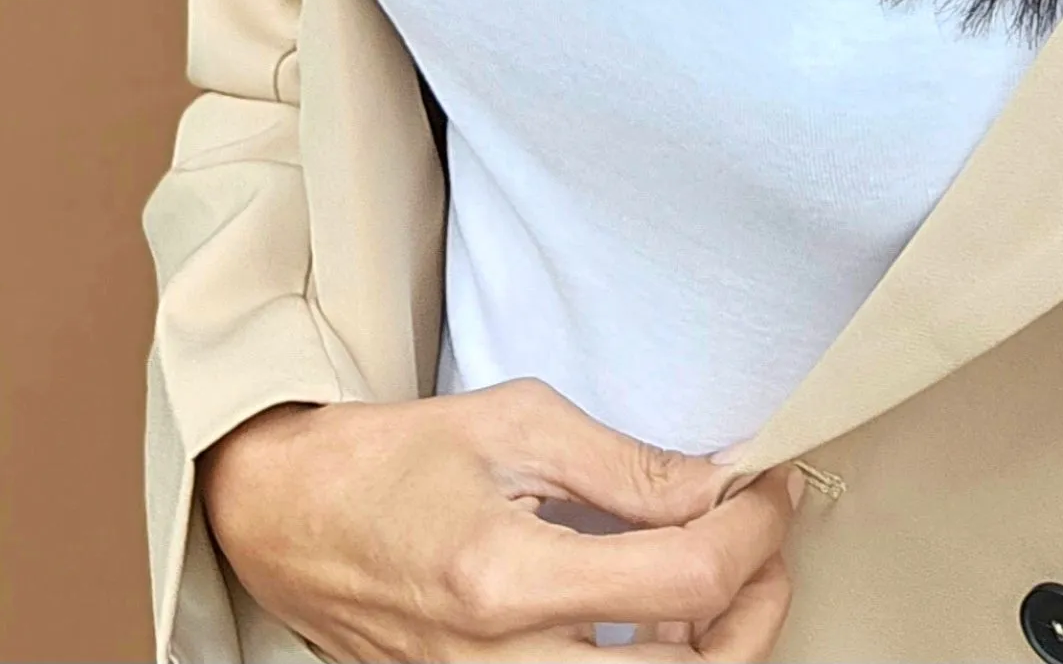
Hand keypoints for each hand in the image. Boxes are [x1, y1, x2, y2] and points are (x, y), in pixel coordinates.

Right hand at [200, 381, 797, 659]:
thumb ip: (627, 466)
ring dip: (713, 647)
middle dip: (755, 609)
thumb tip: (720, 485)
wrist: (294, 519)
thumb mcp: (517, 423)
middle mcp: (501, 663)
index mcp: (507, 578)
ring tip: (728, 584)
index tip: (768, 488)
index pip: (684, 577)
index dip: (752, 531)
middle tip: (769, 549)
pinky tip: (665, 622)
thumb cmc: (394, 460)